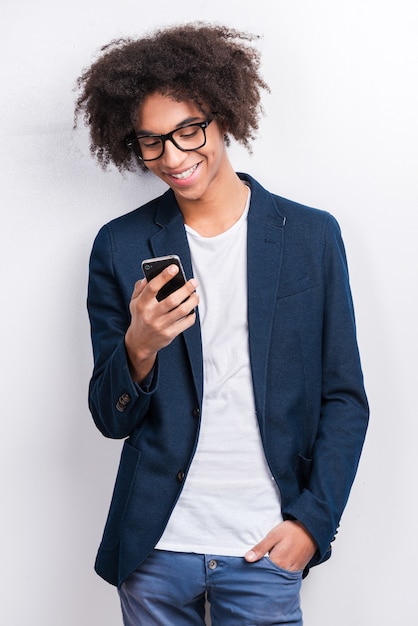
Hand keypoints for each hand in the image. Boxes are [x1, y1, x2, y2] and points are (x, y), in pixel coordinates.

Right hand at [125, 264, 198, 381]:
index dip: (164, 276)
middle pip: (172, 300)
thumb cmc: (140, 318)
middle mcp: (151, 315)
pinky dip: (192, 314)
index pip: (153, 287)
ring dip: (192, 301)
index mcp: (142, 304)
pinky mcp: (170, 334)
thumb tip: (149, 275)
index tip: (174, 268)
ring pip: (182, 310)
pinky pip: (186, 322)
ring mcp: (161, 325)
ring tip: (195, 295)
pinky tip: (192, 309)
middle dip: (186, 289)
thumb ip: (140, 288)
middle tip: (193, 282)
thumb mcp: (134, 302)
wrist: (139, 342)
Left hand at [245, 520, 316, 571]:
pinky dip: (279, 574)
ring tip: (265, 567)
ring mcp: (292, 571)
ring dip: (270, 574)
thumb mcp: (273, 536)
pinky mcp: (297, 570)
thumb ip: (261, 548)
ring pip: (277, 577)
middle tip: (254, 567)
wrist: (310, 530)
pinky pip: (286, 576)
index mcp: (278, 561)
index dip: (254, 569)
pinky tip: (275, 568)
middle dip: (262, 573)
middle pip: (269, 576)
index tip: (248, 567)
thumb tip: (248, 559)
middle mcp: (285, 569)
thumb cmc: (292, 531)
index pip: (261, 572)